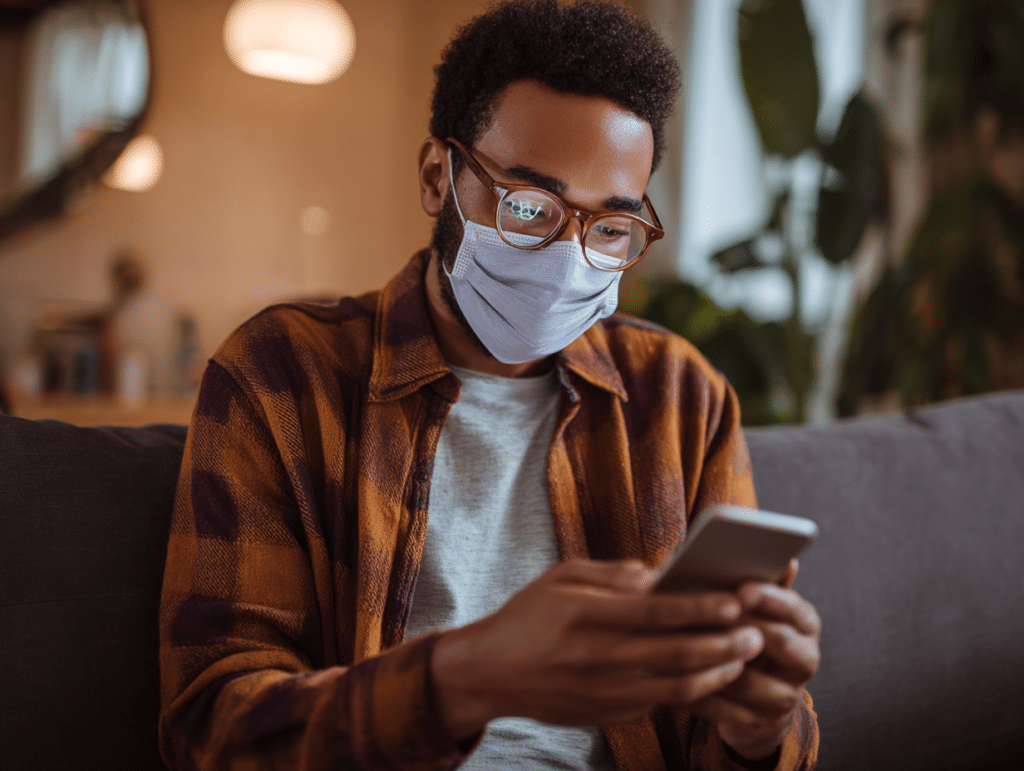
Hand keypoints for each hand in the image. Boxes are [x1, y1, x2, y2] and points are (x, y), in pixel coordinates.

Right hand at [430, 560, 764, 739]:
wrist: (491, 673)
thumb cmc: (528, 616)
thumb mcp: (560, 578)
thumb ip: (609, 573)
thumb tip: (656, 575)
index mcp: (589, 616)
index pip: (658, 612)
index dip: (701, 608)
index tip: (736, 601)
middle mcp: (600, 657)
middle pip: (677, 654)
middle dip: (724, 645)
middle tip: (756, 634)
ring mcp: (605, 692)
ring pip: (677, 687)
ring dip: (717, 673)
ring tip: (742, 658)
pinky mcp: (608, 714)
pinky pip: (659, 702)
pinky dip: (690, 690)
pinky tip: (710, 675)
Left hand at [691, 560, 820, 760]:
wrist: (755, 697)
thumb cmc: (748, 631)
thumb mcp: (758, 606)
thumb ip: (761, 580)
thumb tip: (778, 554)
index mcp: (805, 624)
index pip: (795, 609)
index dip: (769, 599)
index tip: (741, 590)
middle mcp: (805, 660)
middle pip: (779, 642)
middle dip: (742, 627)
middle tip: (709, 616)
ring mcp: (784, 697)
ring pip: (748, 679)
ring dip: (712, 662)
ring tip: (678, 643)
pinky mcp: (759, 724)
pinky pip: (725, 709)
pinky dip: (697, 691)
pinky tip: (669, 676)